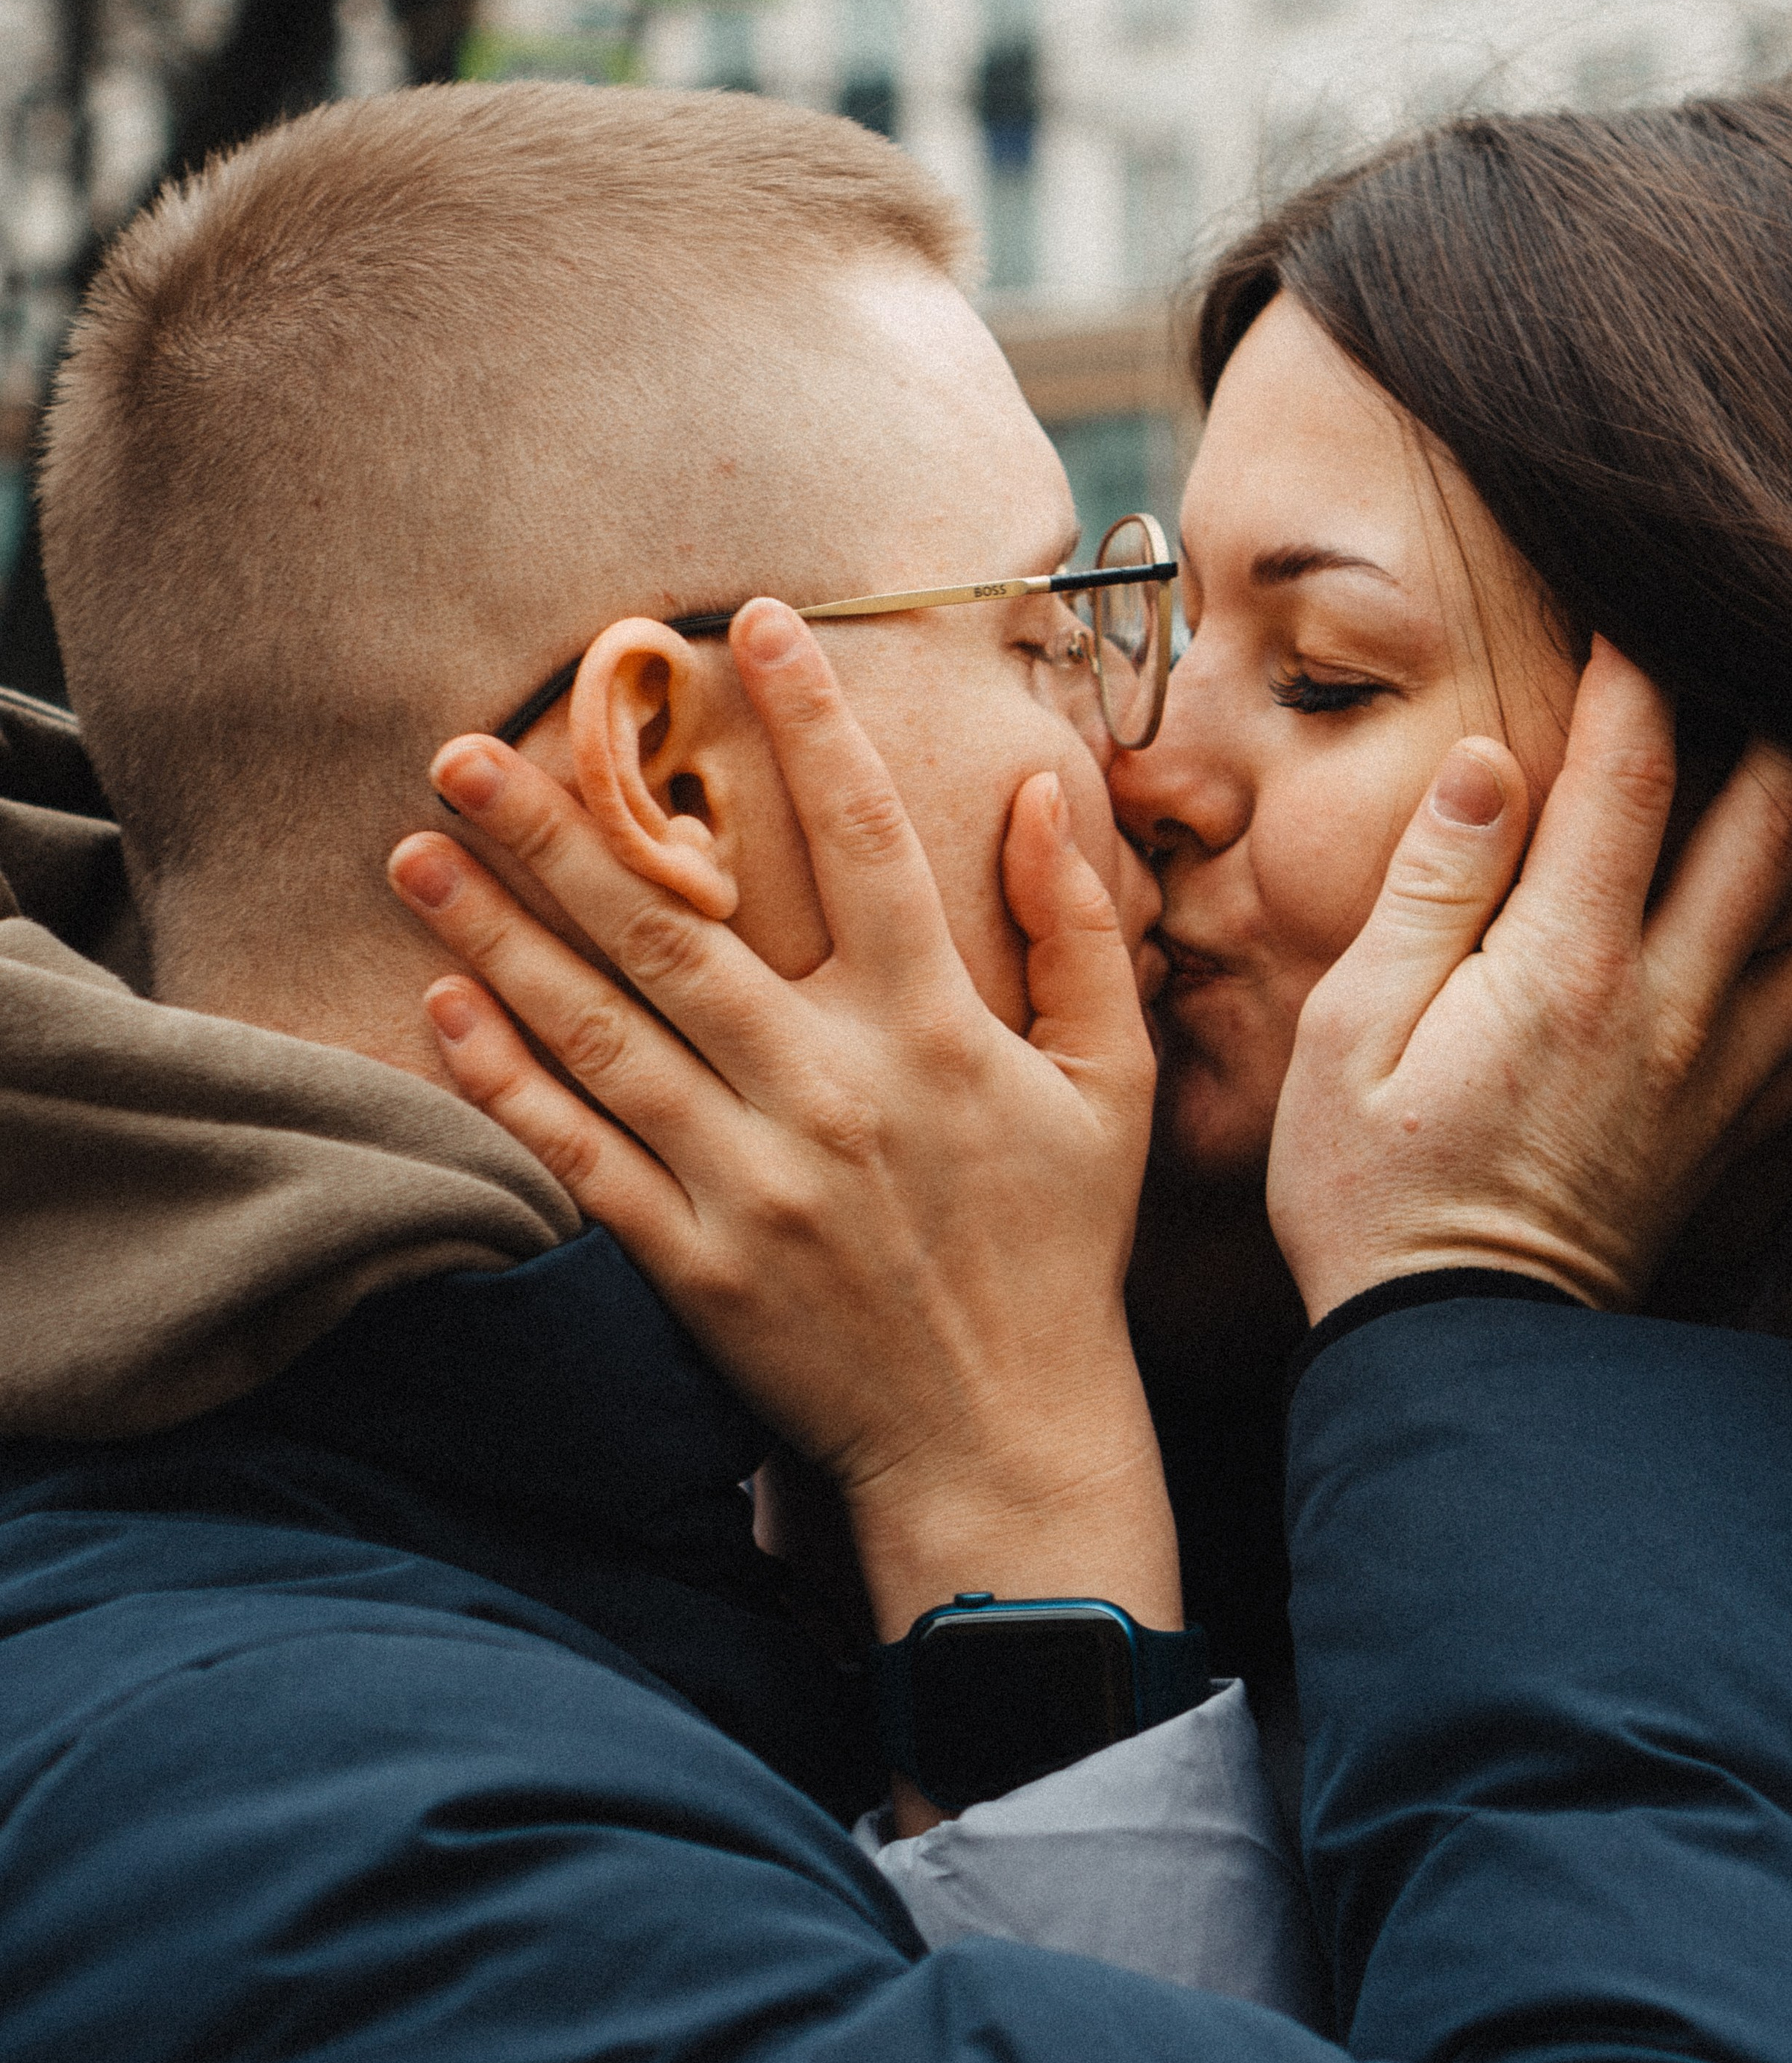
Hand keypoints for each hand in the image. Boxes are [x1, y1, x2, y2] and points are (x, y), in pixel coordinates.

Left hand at [388, 600, 1177, 1647]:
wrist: (1001, 1440)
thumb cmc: (1056, 1250)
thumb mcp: (1107, 1083)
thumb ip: (1077, 933)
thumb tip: (1039, 796)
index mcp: (935, 1032)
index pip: (866, 839)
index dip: (810, 720)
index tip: (751, 622)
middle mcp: (833, 1090)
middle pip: (678, 927)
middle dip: (564, 825)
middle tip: (467, 742)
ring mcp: (753, 1179)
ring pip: (603, 1030)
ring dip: (499, 934)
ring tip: (414, 850)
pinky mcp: (695, 1262)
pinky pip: (582, 1158)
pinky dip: (507, 1084)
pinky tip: (440, 1006)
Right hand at [1270, 639, 1791, 1323]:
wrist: (1461, 1356)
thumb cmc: (1373, 1186)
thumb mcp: (1353, 1030)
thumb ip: (1429, 887)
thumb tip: (1495, 763)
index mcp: (1565, 965)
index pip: (1633, 774)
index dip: (1639, 672)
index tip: (1628, 607)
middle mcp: (1672, 1003)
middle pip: (1781, 819)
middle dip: (1781, 713)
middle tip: (1762, 651)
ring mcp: (1725, 1068)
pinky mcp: (1741, 1124)